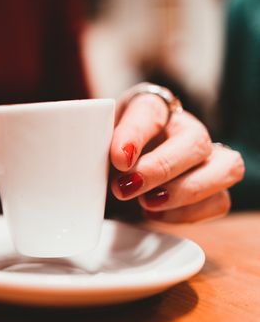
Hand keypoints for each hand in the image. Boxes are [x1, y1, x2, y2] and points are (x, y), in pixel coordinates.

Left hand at [110, 83, 244, 222]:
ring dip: (184, 192)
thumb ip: (96, 146)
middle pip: (195, 141)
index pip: (149, 111)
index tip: (118, 159)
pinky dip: (188, 213)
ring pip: (225, 168)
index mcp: (153, 108)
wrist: (125, 160)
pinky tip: (156, 212)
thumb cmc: (113, 146)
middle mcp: (186, 128)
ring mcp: (208, 157)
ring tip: (147, 203)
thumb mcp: (97, 140)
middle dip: (161, 169)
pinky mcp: (216, 186)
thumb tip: (107, 165)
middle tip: (126, 188)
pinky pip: (220, 201)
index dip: (134, 135)